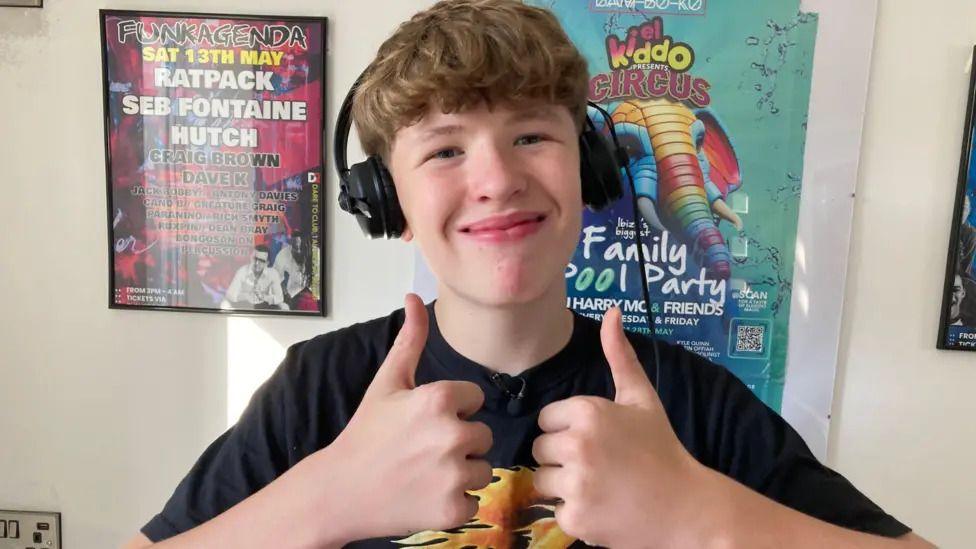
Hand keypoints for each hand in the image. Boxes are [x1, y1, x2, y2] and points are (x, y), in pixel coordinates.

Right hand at [322, 293, 493, 541]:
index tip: (425, 421)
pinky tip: (426, 495)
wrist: (339, 490)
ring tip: (425, 472)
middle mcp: (452, 434)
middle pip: (483, 435)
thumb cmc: (366, 433)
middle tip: (424, 450)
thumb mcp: (387, 382)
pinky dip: (454, 503)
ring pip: (482, 469)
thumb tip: (414, 296)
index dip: (453, 409)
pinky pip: (474, 501)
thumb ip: (410, 339)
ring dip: (460, 473)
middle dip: (459, 442)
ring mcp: (453, 474)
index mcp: (439, 398)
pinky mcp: (453, 509)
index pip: (475, 399)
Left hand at [532, 306, 712, 547]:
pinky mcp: (576, 518)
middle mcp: (577, 444)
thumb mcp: (642, 398)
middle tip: (597, 466)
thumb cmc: (661, 449)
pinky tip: (601, 508)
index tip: (596, 441)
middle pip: (540, 450)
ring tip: (597, 486)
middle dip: (561, 458)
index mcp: (588, 412)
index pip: (547, 420)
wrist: (686, 506)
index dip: (567, 430)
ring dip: (563, 487)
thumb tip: (612, 310)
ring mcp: (576, 483)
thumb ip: (620, 356)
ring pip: (541, 481)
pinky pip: (555, 512)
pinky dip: (574, 515)